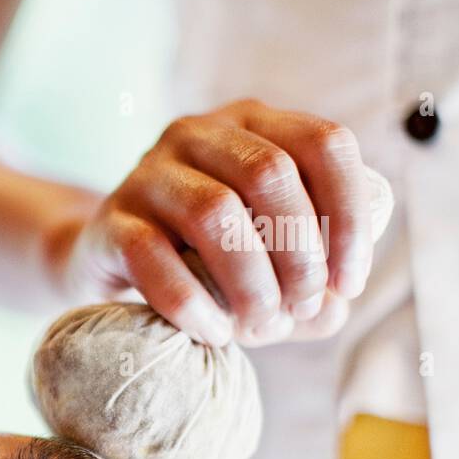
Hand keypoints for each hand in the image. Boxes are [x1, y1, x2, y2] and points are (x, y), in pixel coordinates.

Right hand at [66, 99, 372, 346]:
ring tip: (261, 326)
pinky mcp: (112, 220)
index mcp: (253, 125)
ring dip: (251, 280)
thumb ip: (312, 285)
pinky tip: (213, 333)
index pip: (323, 144)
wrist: (109, 261)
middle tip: (300, 308)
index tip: (347, 284)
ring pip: (215, 212)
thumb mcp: (268, 262)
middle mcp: (199, 134)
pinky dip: (193, 303)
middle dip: (300, 254)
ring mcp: (149, 173)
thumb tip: (332, 308)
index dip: (349, 215)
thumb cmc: (204, 258)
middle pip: (271, 174)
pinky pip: (154, 256)